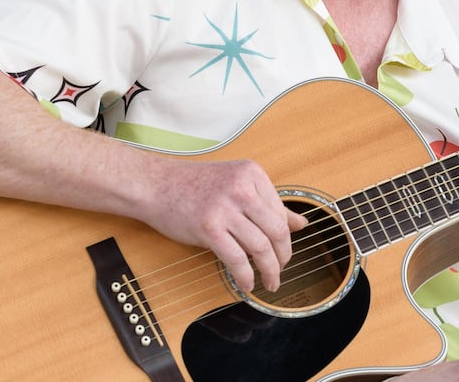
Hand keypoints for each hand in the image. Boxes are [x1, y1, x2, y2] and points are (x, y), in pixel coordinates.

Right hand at [139, 155, 307, 293]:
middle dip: (283, 257)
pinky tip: (247, 284)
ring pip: (261, 247)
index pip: (280, 211)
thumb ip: (268, 204)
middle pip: (276, 231)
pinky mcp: (209, 227)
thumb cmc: (194, 186)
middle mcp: (242, 188)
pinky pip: (236, 258)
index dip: (285, 237)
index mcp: (252, 173)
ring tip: (269, 282)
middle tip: (280, 271)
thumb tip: (302, 224)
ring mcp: (225, 207)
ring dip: (269, 271)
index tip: (283, 252)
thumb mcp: (235, 186)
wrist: (155, 185)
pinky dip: (246, 276)